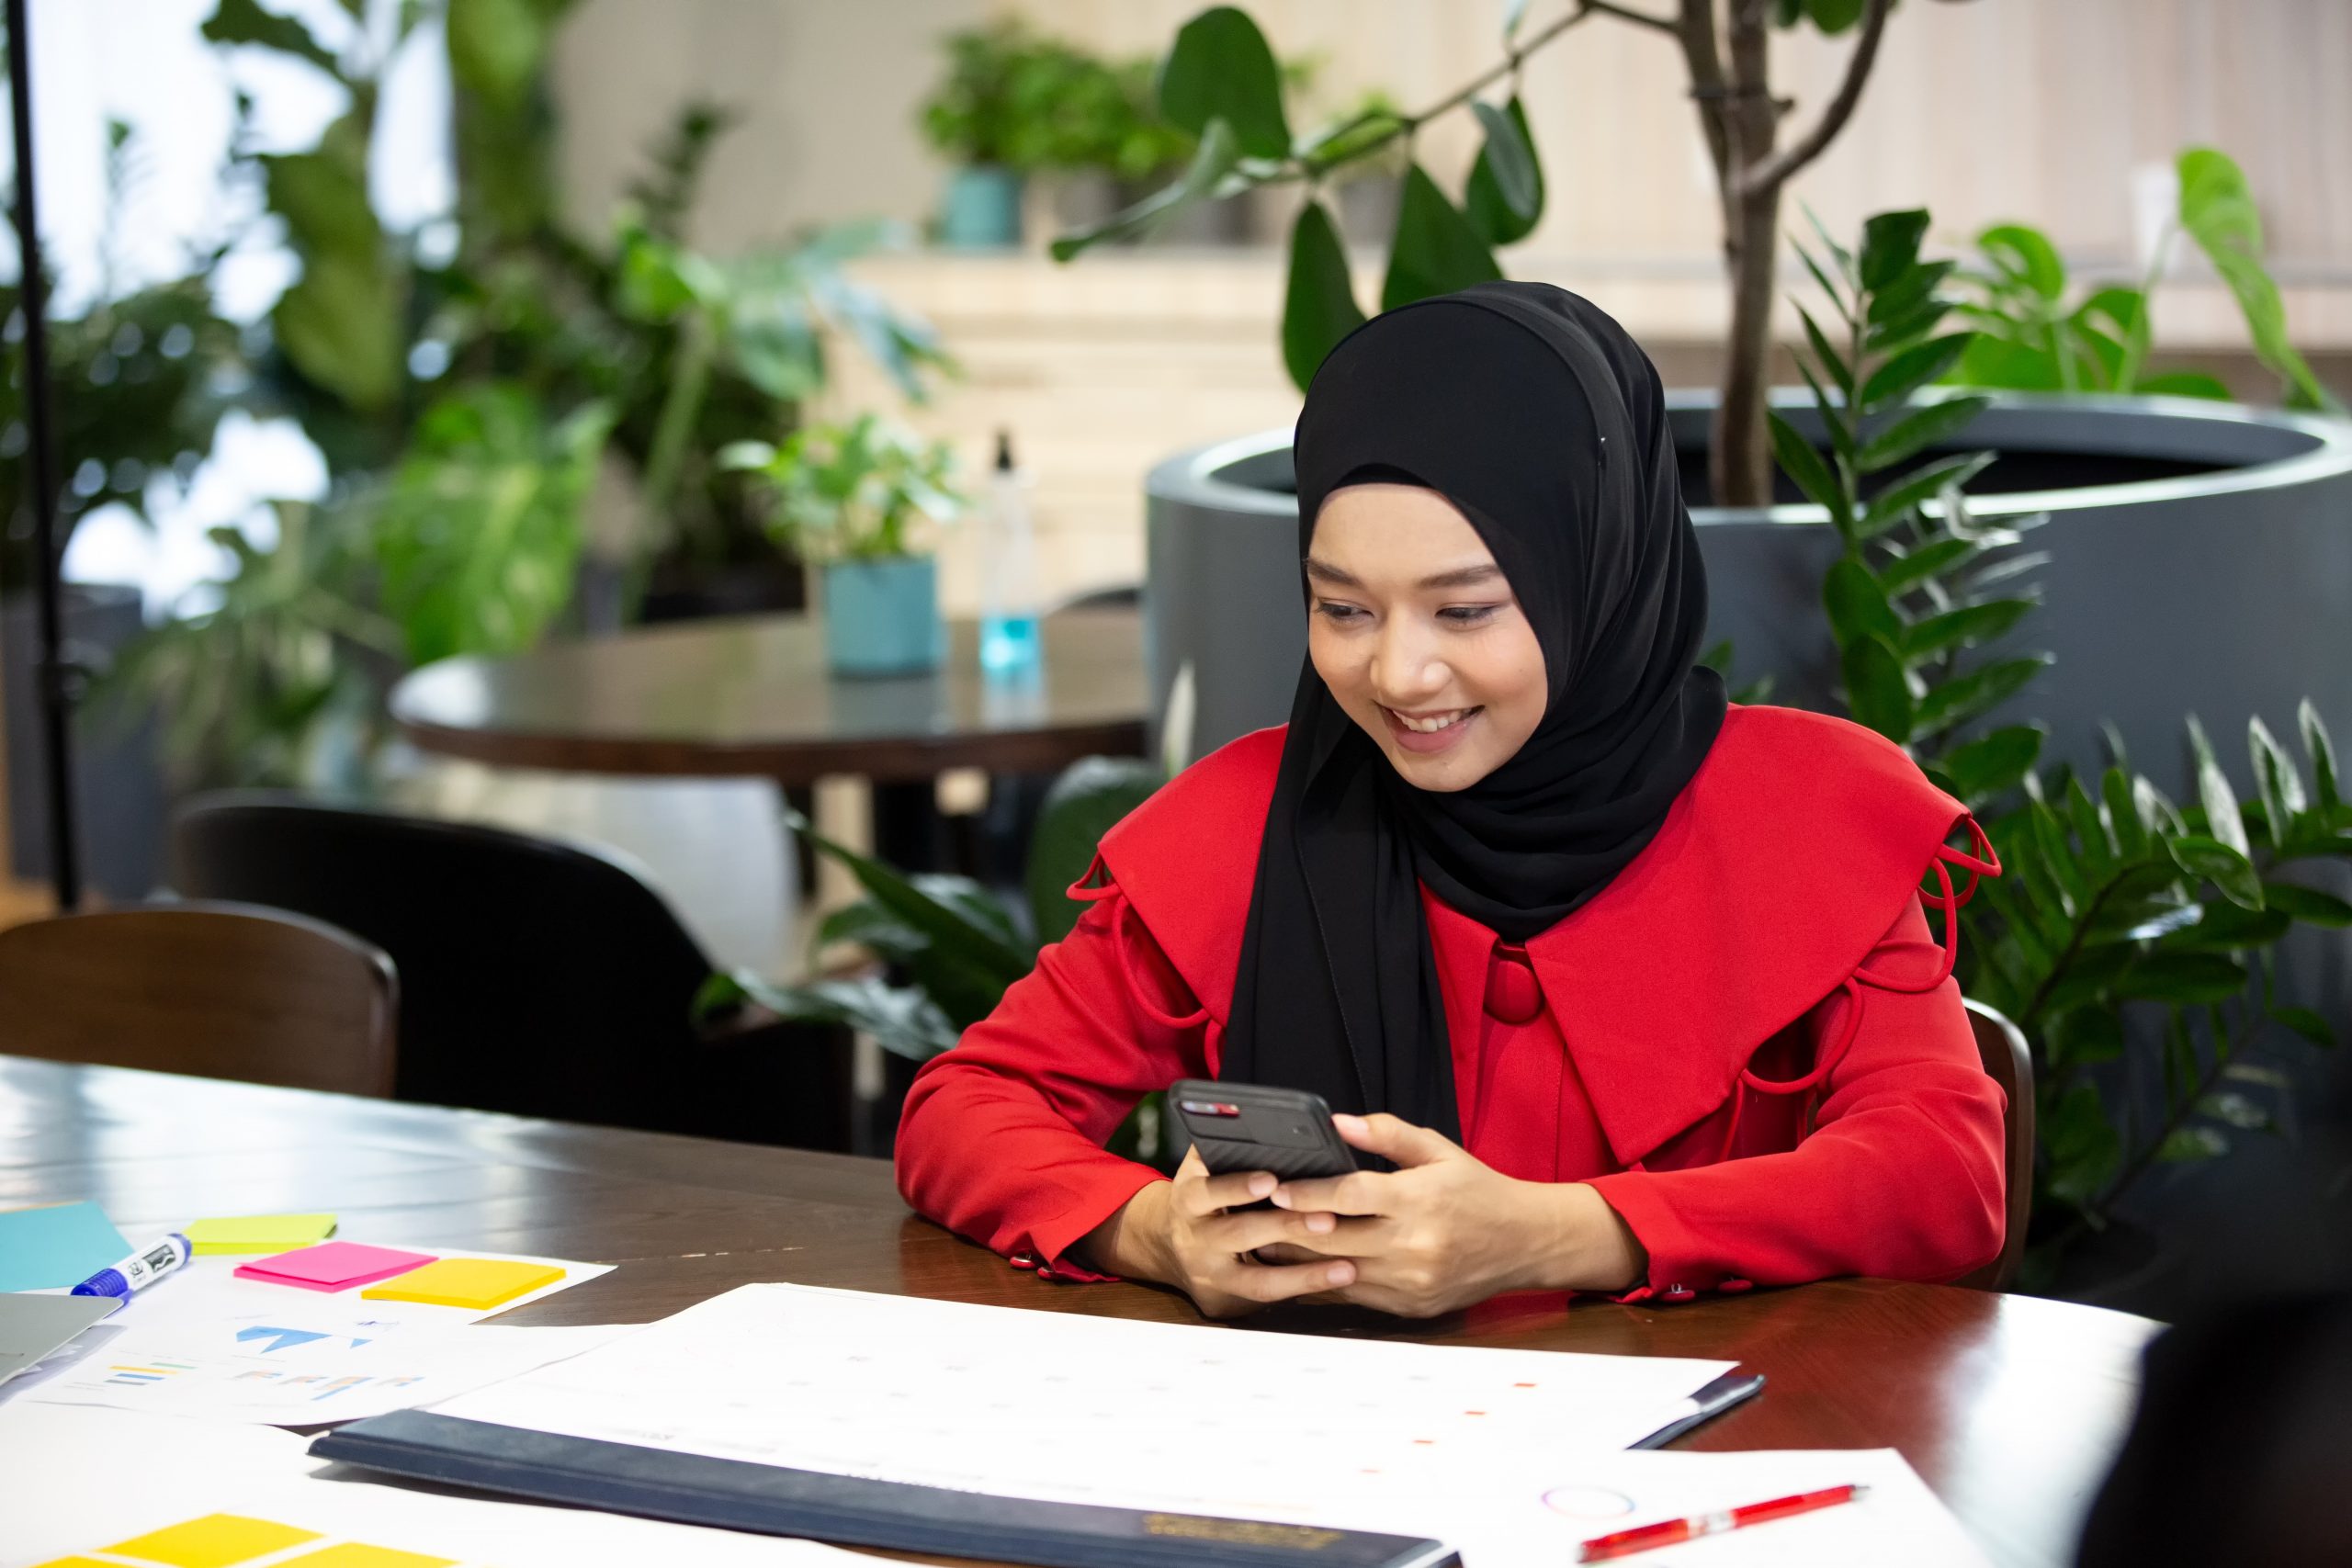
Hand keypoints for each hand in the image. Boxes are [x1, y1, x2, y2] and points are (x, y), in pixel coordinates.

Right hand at [1080, 1148, 1359, 1318]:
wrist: (1169, 1247)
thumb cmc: (1205, 1195)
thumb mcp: (1202, 1168)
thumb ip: (1223, 1147)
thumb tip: (1251, 1113)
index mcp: (1189, 1197)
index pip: (1208, 1191)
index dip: (1237, 1187)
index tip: (1271, 1179)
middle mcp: (1196, 1239)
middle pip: (1239, 1235)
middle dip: (1284, 1227)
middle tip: (1327, 1219)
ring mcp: (1211, 1275)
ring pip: (1257, 1280)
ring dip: (1303, 1273)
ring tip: (1345, 1263)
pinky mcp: (1228, 1302)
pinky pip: (1269, 1298)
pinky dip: (1304, 1288)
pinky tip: (1340, 1277)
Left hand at [1267, 1113, 1647, 1317]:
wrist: (1524, 1243)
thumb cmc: (1476, 1189)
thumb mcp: (1438, 1150)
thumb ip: (1386, 1134)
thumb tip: (1336, 1120)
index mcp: (1420, 1199)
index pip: (1349, 1197)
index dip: (1307, 1192)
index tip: (1274, 1186)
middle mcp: (1414, 1245)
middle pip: (1334, 1240)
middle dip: (1288, 1228)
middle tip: (1250, 1216)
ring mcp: (1411, 1282)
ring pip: (1337, 1273)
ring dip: (1297, 1260)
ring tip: (1260, 1241)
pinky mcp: (1410, 1307)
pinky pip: (1353, 1296)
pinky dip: (1323, 1281)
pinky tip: (1297, 1268)